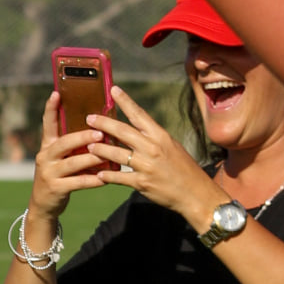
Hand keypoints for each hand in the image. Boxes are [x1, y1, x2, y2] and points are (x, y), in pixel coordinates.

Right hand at [29, 90, 110, 221]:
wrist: (44, 205)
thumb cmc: (58, 176)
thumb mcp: (59, 158)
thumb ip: (72, 145)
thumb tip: (98, 129)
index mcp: (47, 146)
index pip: (47, 124)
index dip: (50, 109)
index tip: (56, 93)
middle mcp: (45, 157)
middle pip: (64, 143)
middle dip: (82, 137)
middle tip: (100, 133)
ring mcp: (49, 173)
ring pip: (73, 163)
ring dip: (92, 158)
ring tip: (108, 154)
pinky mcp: (56, 189)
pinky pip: (78, 182)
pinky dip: (94, 180)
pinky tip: (106, 178)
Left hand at [86, 85, 215, 225]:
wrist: (194, 193)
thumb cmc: (184, 169)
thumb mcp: (172, 147)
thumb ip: (153, 139)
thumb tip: (138, 131)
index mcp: (160, 136)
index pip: (139, 114)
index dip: (125, 101)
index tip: (113, 90)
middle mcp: (152, 147)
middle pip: (123, 131)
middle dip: (104, 124)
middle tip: (89, 118)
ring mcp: (146, 165)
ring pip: (117, 154)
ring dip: (101, 149)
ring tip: (88, 146)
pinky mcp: (142, 183)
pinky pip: (120, 177)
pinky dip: (108, 175)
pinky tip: (99, 173)